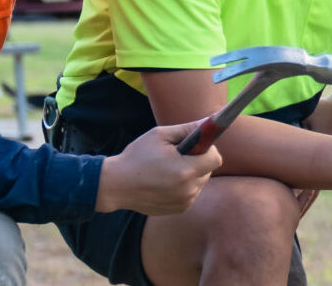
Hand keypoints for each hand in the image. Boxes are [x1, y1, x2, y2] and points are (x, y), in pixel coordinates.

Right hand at [95, 120, 223, 214]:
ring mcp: (184, 202)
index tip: (195, 145)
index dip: (207, 149)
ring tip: (168, 169)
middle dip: (198, 160)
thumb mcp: (159, 136)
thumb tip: (209, 122)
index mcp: (185, 170)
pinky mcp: (179, 209)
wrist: (116, 185)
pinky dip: (184, 186)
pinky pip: (192, 193)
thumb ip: (187, 129)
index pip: (215, 158)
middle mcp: (188, 189)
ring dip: (191, 174)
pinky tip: (165, 181)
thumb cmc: (136, 156)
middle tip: (178, 156)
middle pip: (208, 170)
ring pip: (200, 182)